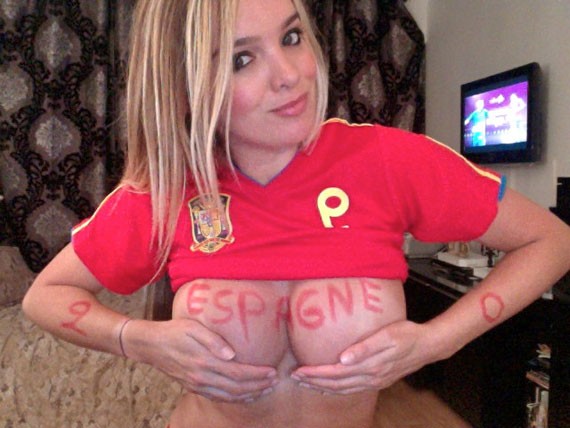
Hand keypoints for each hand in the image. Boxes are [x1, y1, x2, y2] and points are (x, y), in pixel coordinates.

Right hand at [126, 318, 277, 402]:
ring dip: (249, 395)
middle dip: (258, 386)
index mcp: (205, 362)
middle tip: (275, 381)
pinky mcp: (194, 387)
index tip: (272, 371)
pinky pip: (218, 398)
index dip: (257, 375)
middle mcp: (202, 377)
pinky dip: (235, 399)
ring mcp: (197, 385)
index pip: (238, 373)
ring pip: (229, 397)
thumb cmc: (174, 331)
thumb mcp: (193, 327)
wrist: (151, 345)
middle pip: (237, 388)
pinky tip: (244, 396)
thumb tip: (232, 354)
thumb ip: (213, 340)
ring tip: (265, 390)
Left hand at [292, 320, 432, 394]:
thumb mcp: (387, 335)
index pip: (335, 373)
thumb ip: (365, 347)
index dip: (316, 373)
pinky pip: (352, 389)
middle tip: (295, 377)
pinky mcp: (379, 380)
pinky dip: (337, 389)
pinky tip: (329, 387)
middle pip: (336, 384)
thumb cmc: (407, 334)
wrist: (428, 345)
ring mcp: (375, 381)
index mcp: (370, 366)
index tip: (299, 370)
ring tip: (305, 383)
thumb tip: (343, 359)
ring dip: (323, 387)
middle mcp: (371, 378)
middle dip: (314, 381)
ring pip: (343, 389)